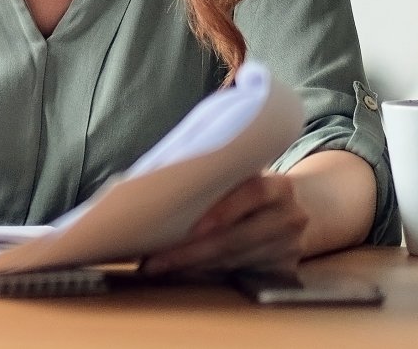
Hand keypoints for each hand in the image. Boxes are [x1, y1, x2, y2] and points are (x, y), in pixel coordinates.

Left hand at [141, 173, 307, 274]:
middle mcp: (290, 217)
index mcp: (279, 187)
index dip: (220, 211)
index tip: (186, 226)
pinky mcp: (284, 271)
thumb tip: (155, 185)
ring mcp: (290, 248)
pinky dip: (207, 274)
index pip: (251, 193)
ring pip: (233, 262)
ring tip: (158, 266)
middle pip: (236, 238)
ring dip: (192, 266)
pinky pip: (239, 275)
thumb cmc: (249, 187)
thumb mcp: (242, 176)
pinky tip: (182, 272)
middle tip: (153, 259)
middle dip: (189, 252)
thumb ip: (216, 178)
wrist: (297, 209)